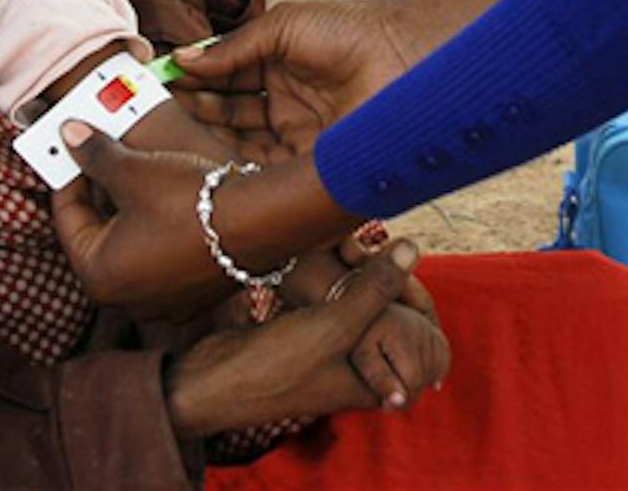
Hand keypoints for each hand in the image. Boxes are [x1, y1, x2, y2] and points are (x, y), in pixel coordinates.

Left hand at [50, 126, 356, 319]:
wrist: (262, 222)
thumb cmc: (191, 202)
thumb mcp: (134, 171)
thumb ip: (95, 155)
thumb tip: (70, 133)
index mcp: (99, 276)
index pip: (67, 218)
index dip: (70, 176)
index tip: (76, 149)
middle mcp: (127, 299)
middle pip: (98, 235)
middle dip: (100, 194)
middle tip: (103, 157)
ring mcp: (164, 301)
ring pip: (132, 247)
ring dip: (129, 212)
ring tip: (137, 173)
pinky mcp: (194, 294)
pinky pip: (162, 259)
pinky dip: (158, 231)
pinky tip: (171, 202)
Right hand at [164, 242, 445, 437]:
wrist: (213, 382)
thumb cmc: (279, 365)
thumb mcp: (334, 325)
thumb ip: (375, 288)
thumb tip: (412, 247)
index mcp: (376, 382)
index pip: (415, 333)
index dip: (413, 293)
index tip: (405, 256)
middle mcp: (358, 370)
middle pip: (387, 315)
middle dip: (381, 278)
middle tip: (373, 245)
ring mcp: (331, 353)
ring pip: (358, 304)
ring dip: (355, 275)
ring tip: (351, 246)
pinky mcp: (307, 336)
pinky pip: (333, 301)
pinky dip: (333, 279)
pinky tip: (331, 253)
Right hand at [172, 0, 505, 157]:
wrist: (405, 56)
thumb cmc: (349, 31)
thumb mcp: (281, 28)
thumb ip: (231, 49)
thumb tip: (182, 60)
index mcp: (275, 66)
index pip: (221, 81)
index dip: (190, 85)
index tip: (152, 89)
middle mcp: (283, 105)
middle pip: (225, 117)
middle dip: (190, 118)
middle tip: (148, 122)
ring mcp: (296, 136)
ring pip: (239, 146)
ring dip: (206, 144)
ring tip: (166, 143)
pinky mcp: (309, 165)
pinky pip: (265, 171)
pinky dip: (235, 168)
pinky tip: (206, 166)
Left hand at [348, 300, 449, 410]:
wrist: (355, 302)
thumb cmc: (351, 335)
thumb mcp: (359, 355)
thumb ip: (378, 378)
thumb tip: (400, 402)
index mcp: (402, 333)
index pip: (413, 381)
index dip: (400, 400)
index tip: (384, 406)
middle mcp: (419, 326)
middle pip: (426, 376)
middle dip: (409, 392)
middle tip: (389, 399)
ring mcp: (428, 324)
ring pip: (438, 366)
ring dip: (421, 381)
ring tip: (398, 385)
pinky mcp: (432, 325)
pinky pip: (443, 354)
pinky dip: (434, 367)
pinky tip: (417, 375)